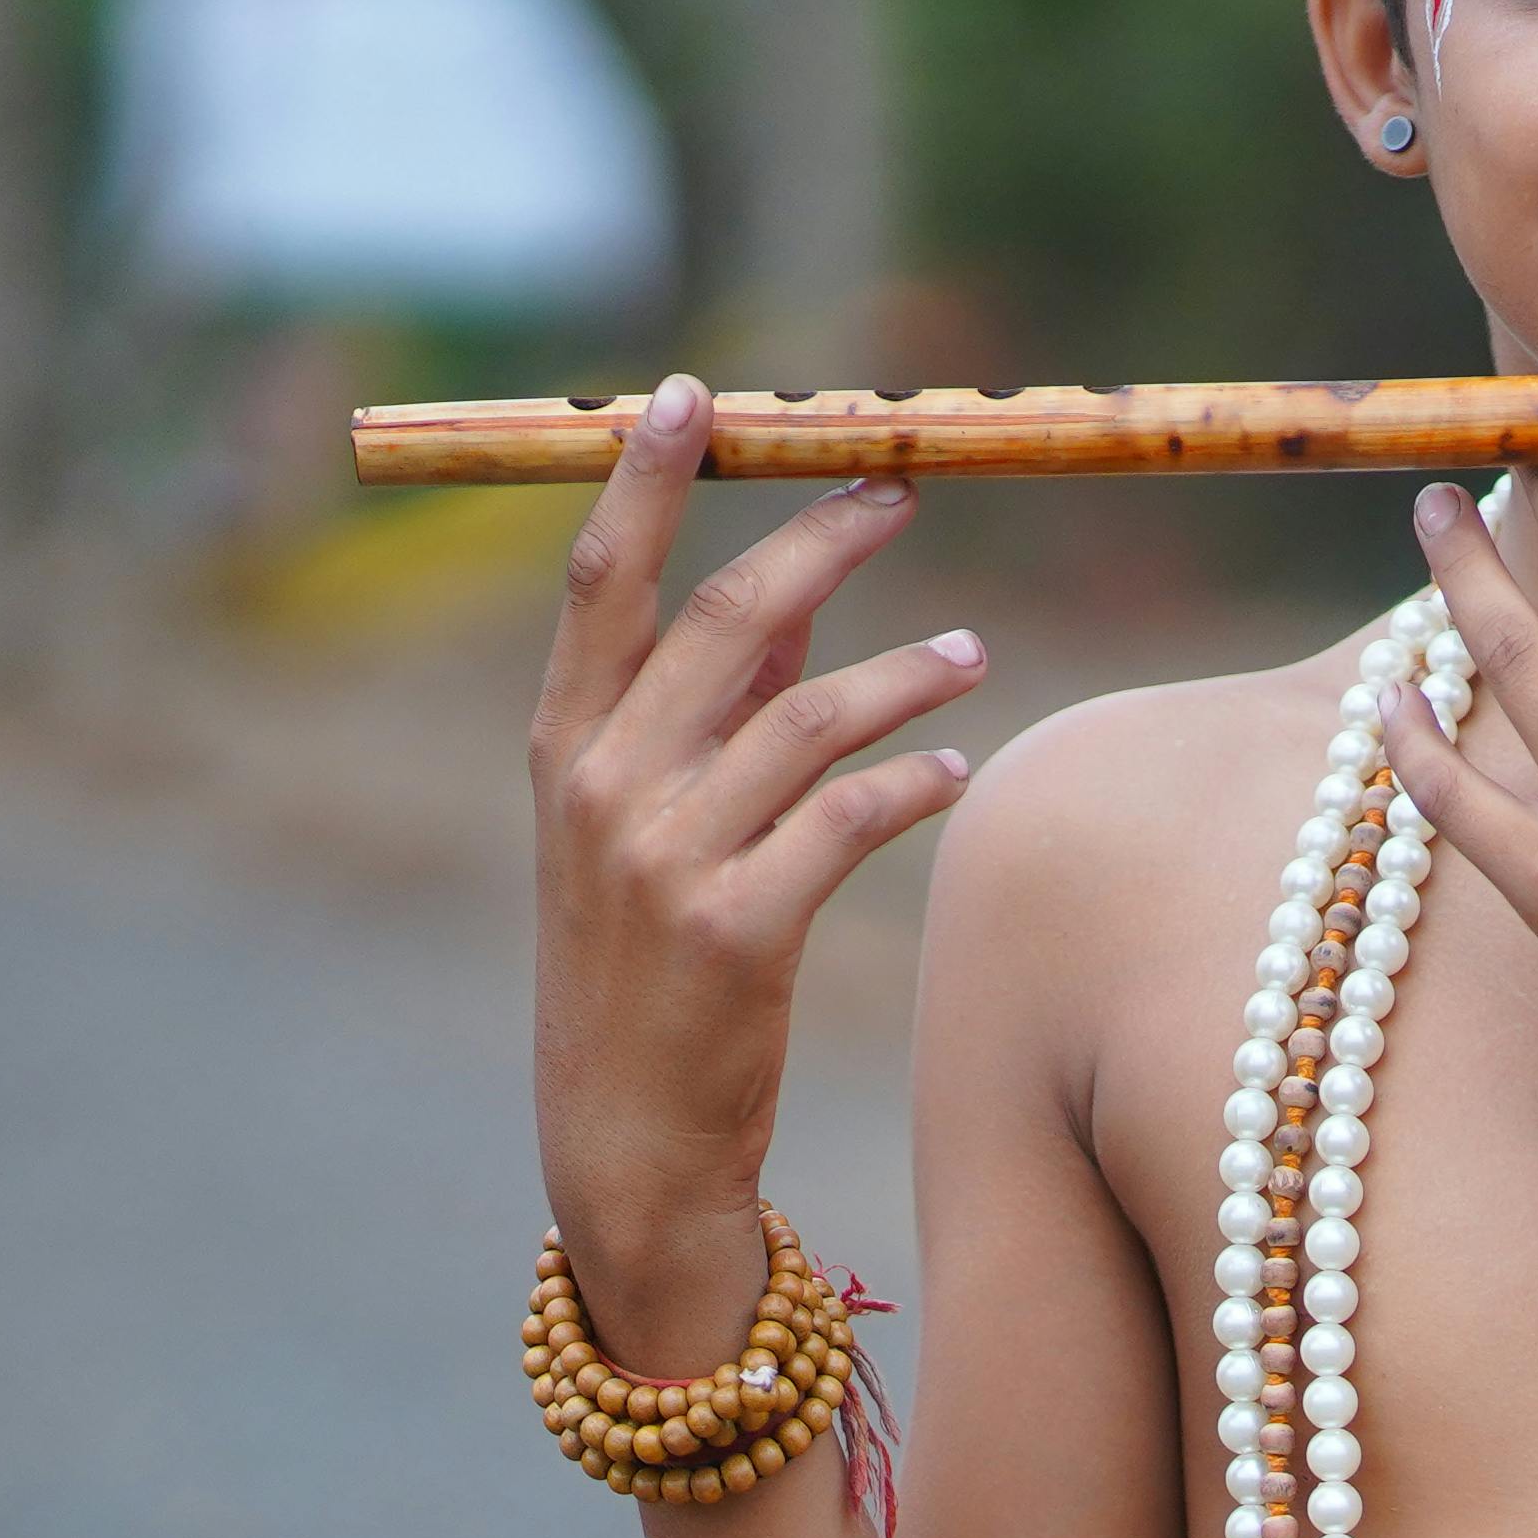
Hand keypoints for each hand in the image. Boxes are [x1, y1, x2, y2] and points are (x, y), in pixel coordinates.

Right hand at [528, 375, 987, 1362]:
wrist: (622, 1143)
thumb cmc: (645, 972)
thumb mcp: (641, 833)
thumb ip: (705, 716)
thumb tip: (790, 602)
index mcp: (562, 751)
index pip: (599, 582)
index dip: (648, 480)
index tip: (697, 394)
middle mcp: (602, 790)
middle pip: (728, 619)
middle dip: (825, 540)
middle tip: (905, 487)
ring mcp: (665, 861)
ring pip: (811, 714)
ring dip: (908, 669)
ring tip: (974, 650)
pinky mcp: (737, 933)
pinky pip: (850, 819)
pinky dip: (916, 779)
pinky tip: (958, 767)